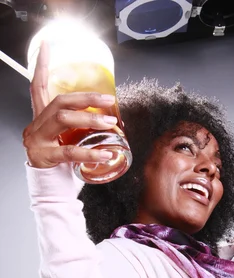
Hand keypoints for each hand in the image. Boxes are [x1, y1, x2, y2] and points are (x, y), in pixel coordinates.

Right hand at [23, 42, 116, 168]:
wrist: (49, 189)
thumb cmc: (60, 164)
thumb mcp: (67, 140)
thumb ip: (79, 128)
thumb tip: (110, 120)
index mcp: (41, 118)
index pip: (38, 87)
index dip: (42, 66)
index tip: (47, 46)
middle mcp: (36, 126)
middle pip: (60, 102)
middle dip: (86, 99)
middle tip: (108, 100)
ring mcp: (38, 140)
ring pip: (63, 120)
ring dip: (89, 120)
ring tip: (110, 124)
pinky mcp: (45, 157)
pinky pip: (69, 152)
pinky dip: (90, 152)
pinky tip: (105, 153)